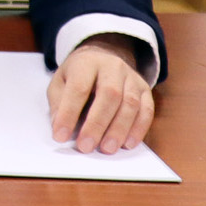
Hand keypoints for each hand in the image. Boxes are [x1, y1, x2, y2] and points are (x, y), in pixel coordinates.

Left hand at [49, 38, 154, 152]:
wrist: (103, 56)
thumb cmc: (78, 75)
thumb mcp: (60, 82)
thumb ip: (58, 103)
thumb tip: (60, 128)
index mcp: (86, 63)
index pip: (78, 88)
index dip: (69, 114)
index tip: (60, 136)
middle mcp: (112, 67)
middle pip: (109, 94)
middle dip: (97, 124)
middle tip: (86, 146)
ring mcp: (132, 77)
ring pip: (130, 103)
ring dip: (119, 129)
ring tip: (107, 149)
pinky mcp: (145, 89)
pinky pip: (147, 110)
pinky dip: (138, 129)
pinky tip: (127, 144)